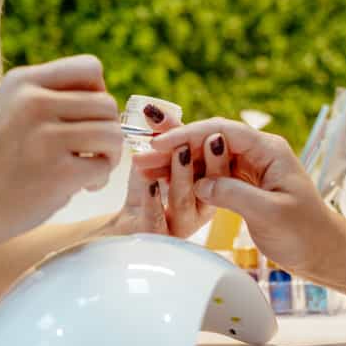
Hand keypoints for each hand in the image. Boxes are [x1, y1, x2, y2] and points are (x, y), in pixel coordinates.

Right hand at [0, 55, 122, 247]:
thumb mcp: (10, 111)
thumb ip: (52, 99)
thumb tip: (108, 103)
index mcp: (23, 81)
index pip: (89, 68)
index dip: (98, 94)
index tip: (84, 118)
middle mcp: (33, 101)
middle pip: (106, 103)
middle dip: (106, 130)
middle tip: (89, 151)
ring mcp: (46, 136)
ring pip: (112, 133)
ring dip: (108, 155)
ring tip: (88, 168)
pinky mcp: (58, 172)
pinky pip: (104, 166)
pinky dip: (99, 179)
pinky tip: (79, 186)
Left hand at [103, 104, 225, 238]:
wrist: (125, 224)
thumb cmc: (147, 188)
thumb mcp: (160, 158)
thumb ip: (165, 136)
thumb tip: (153, 108)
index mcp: (209, 189)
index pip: (220, 168)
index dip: (217, 150)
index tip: (217, 133)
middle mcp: (200, 208)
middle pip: (210, 185)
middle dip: (211, 162)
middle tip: (210, 140)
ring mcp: (179, 225)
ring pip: (185, 202)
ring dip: (183, 176)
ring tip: (180, 153)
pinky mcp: (156, 237)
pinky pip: (156, 222)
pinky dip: (153, 202)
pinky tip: (149, 184)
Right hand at [134, 118, 345, 273]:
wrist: (324, 252)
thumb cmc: (306, 232)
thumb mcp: (269, 213)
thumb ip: (234, 194)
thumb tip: (200, 183)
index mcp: (269, 149)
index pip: (222, 132)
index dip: (188, 136)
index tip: (159, 145)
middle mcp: (258, 152)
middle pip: (208, 141)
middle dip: (174, 148)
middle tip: (141, 159)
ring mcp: (249, 168)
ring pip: (205, 158)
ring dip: (176, 163)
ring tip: (144, 170)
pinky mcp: (242, 185)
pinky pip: (210, 175)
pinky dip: (187, 179)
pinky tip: (164, 183)